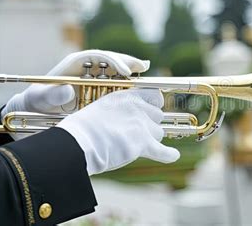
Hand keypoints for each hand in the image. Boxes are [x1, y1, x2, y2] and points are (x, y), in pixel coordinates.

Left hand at [2, 50, 149, 139]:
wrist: (34, 111)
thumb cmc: (36, 102)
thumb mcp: (40, 99)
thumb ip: (51, 95)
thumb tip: (68, 90)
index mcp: (75, 63)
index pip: (99, 57)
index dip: (114, 61)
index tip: (127, 72)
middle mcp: (86, 67)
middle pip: (112, 59)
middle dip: (128, 62)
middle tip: (143, 67)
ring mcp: (92, 77)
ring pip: (116, 70)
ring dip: (131, 71)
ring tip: (145, 75)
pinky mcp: (96, 88)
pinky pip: (114, 83)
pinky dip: (127, 84)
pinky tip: (139, 88)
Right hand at [57, 89, 179, 174]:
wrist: (79, 143)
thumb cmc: (84, 129)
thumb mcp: (103, 108)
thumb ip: (120, 110)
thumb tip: (130, 119)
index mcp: (127, 96)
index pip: (154, 96)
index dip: (154, 106)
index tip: (152, 113)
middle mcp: (137, 107)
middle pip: (157, 116)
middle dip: (150, 125)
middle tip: (136, 134)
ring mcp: (141, 125)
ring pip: (158, 133)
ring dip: (151, 140)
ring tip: (134, 146)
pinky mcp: (142, 144)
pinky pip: (162, 150)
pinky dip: (168, 154)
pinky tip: (172, 155)